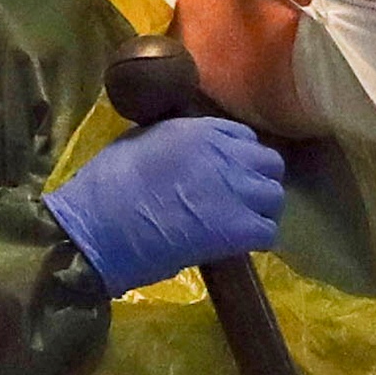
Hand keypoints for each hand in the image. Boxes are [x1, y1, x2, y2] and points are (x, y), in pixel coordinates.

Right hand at [43, 117, 283, 294]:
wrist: (100, 225)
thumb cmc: (108, 184)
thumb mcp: (142, 140)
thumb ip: (175, 139)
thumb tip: (187, 151)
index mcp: (201, 130)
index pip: (244, 137)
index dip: (240, 158)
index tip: (228, 173)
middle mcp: (227, 154)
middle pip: (269, 164)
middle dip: (258, 180)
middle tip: (241, 200)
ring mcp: (237, 191)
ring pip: (274, 197)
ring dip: (261, 210)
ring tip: (241, 223)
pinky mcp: (239, 228)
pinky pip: (268, 231)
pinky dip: (258, 239)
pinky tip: (238, 244)